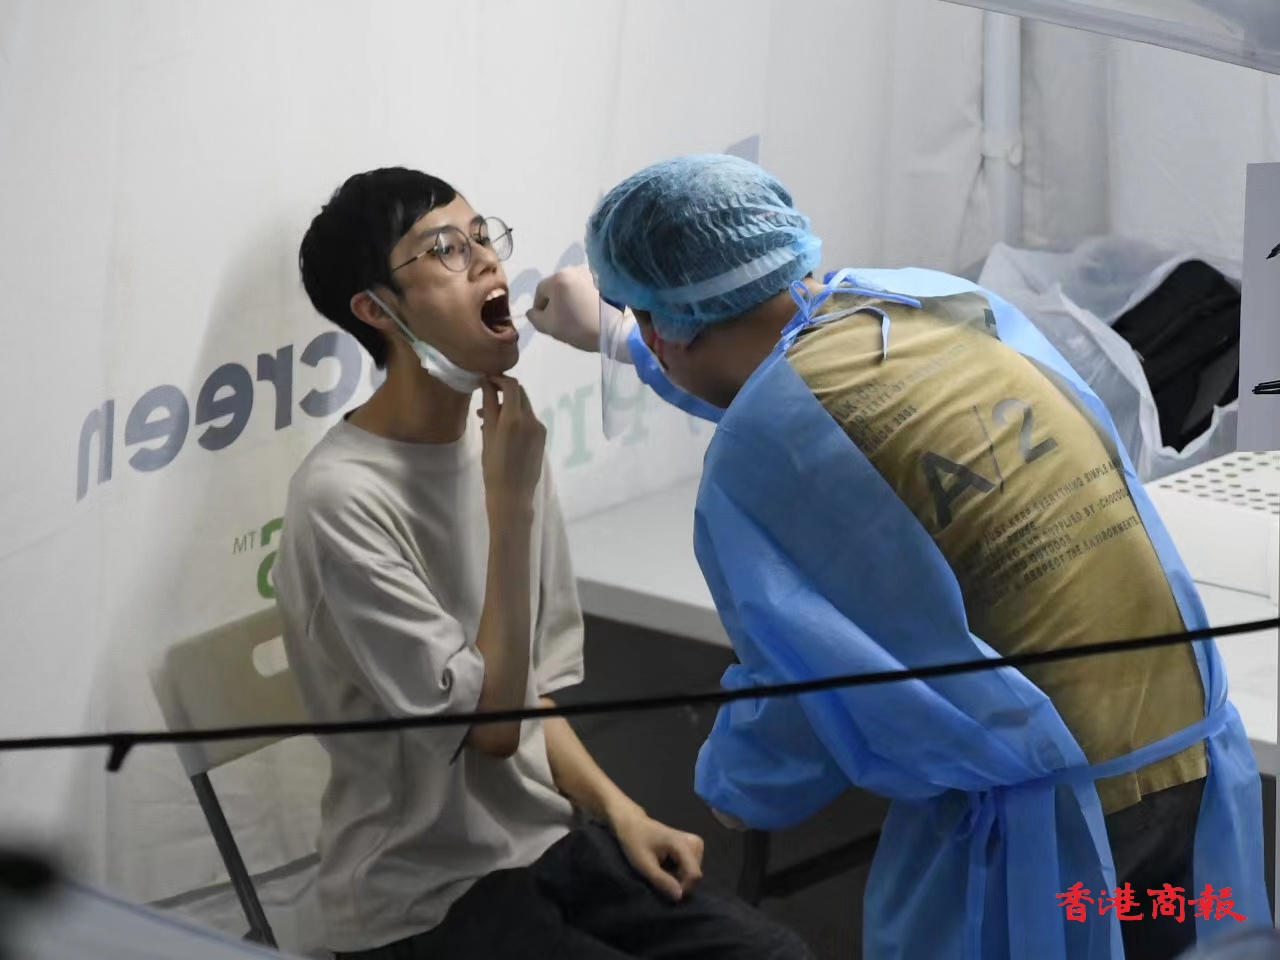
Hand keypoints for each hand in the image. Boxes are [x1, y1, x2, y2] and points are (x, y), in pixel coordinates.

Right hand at [478, 376, 545, 517]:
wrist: (512, 494)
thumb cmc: (494, 467)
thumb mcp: (488, 435)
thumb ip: (489, 407)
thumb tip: (486, 384)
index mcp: (515, 418)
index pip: (512, 385)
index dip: (499, 379)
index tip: (486, 380)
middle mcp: (531, 419)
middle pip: (520, 394)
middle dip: (504, 391)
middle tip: (485, 397)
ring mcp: (539, 428)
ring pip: (524, 407)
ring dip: (508, 406)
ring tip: (487, 417)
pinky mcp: (542, 437)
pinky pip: (529, 420)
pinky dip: (516, 418)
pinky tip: (502, 430)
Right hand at [527, 265, 604, 352]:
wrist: (614, 329)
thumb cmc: (578, 327)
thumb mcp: (549, 326)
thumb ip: (535, 318)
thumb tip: (532, 312)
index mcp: (559, 277)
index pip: (540, 291)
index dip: (540, 308)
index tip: (546, 321)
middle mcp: (574, 269)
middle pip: (556, 286)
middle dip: (556, 302)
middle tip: (562, 319)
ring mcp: (591, 272)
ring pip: (572, 286)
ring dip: (570, 298)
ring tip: (577, 314)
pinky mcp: (605, 280)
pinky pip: (586, 287)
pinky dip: (583, 296)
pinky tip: (588, 309)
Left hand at [611, 810, 703, 900]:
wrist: (633, 823)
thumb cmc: (635, 842)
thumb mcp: (644, 864)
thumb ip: (662, 880)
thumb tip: (679, 897)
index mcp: (682, 844)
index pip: (694, 875)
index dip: (684, 888)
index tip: (667, 891)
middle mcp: (695, 842)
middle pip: (695, 875)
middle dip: (680, 882)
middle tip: (660, 878)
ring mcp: (696, 843)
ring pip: (694, 872)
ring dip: (679, 877)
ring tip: (662, 871)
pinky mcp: (693, 845)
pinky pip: (691, 867)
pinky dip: (680, 871)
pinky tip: (668, 866)